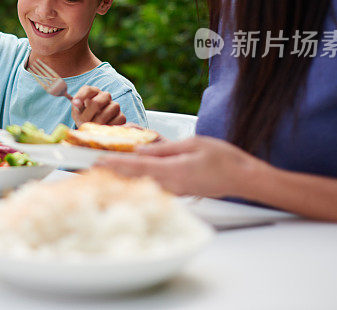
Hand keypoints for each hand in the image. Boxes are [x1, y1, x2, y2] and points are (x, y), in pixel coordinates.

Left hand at [71, 86, 126, 126]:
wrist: (93, 128)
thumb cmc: (83, 117)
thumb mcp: (77, 112)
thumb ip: (76, 106)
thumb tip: (76, 103)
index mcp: (92, 92)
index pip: (87, 90)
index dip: (81, 96)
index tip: (75, 104)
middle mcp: (104, 96)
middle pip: (97, 102)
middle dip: (89, 115)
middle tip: (84, 123)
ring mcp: (114, 105)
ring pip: (111, 108)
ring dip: (99, 121)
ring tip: (93, 127)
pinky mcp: (121, 116)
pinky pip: (119, 118)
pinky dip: (110, 125)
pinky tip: (103, 129)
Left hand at [93, 135, 264, 197]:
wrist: (244, 178)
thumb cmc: (224, 159)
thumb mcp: (191, 145)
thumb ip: (164, 148)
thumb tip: (141, 149)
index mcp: (174, 171)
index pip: (138, 166)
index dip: (115, 163)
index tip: (98, 161)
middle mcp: (172, 184)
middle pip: (135, 178)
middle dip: (113, 171)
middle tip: (92, 166)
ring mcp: (176, 190)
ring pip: (142, 183)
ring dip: (123, 176)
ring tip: (103, 169)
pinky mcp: (180, 191)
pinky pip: (154, 186)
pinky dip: (139, 180)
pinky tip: (129, 176)